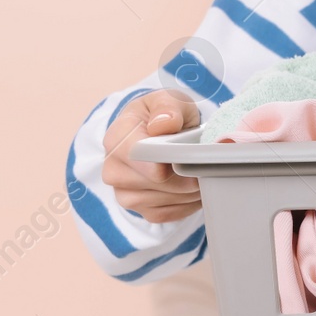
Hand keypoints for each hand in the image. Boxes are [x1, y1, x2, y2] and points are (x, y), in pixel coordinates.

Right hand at [100, 89, 201, 222]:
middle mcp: (113, 167)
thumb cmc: (166, 116)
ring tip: (199, 174)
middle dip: (183, 176)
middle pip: (153, 182)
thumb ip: (167, 108)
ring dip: (188, 191)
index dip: (163, 161)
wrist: (165, 135)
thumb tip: (163, 124)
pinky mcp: (140, 209)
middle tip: (201, 165)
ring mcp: (124, 191)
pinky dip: (186, 204)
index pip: (135, 156)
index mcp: (117, 137)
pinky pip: (166, 214)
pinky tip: (193, 189)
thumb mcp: (170, 101)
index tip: (186, 159)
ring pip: (161, 201)